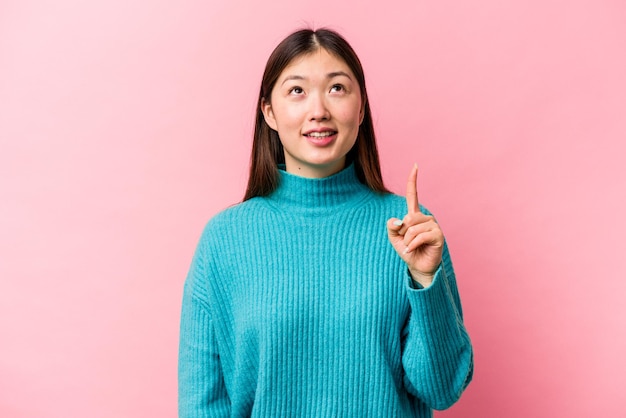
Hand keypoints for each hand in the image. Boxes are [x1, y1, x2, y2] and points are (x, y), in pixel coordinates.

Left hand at [387, 164, 443, 286]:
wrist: (418, 267)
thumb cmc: (408, 251)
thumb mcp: (394, 238)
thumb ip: (391, 227)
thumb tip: (399, 220)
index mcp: (415, 216)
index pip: (413, 195)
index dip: (413, 181)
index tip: (415, 166)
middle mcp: (426, 218)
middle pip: (408, 218)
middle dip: (402, 232)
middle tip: (406, 242)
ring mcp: (433, 226)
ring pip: (412, 228)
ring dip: (407, 241)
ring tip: (411, 248)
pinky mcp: (438, 235)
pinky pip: (419, 236)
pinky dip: (412, 245)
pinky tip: (412, 251)